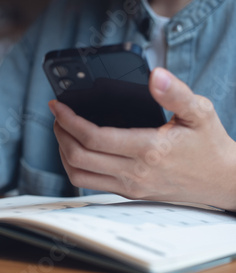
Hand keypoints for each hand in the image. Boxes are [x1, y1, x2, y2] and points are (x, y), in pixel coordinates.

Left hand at [49, 68, 235, 210]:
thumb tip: (155, 75)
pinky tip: (76, 150)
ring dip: (63, 152)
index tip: (57, 106)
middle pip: (79, 157)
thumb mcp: (200, 113)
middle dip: (60, 134)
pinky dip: (74, 167)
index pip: (95, 138)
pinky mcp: (128, 193)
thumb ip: (176, 93)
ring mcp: (129, 186)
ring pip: (78, 174)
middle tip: (58, 116)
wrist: (221, 180)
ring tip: (63, 132)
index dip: (69, 121)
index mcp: (149, 149)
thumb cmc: (210, 145)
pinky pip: (89, 183)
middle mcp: (135, 172)